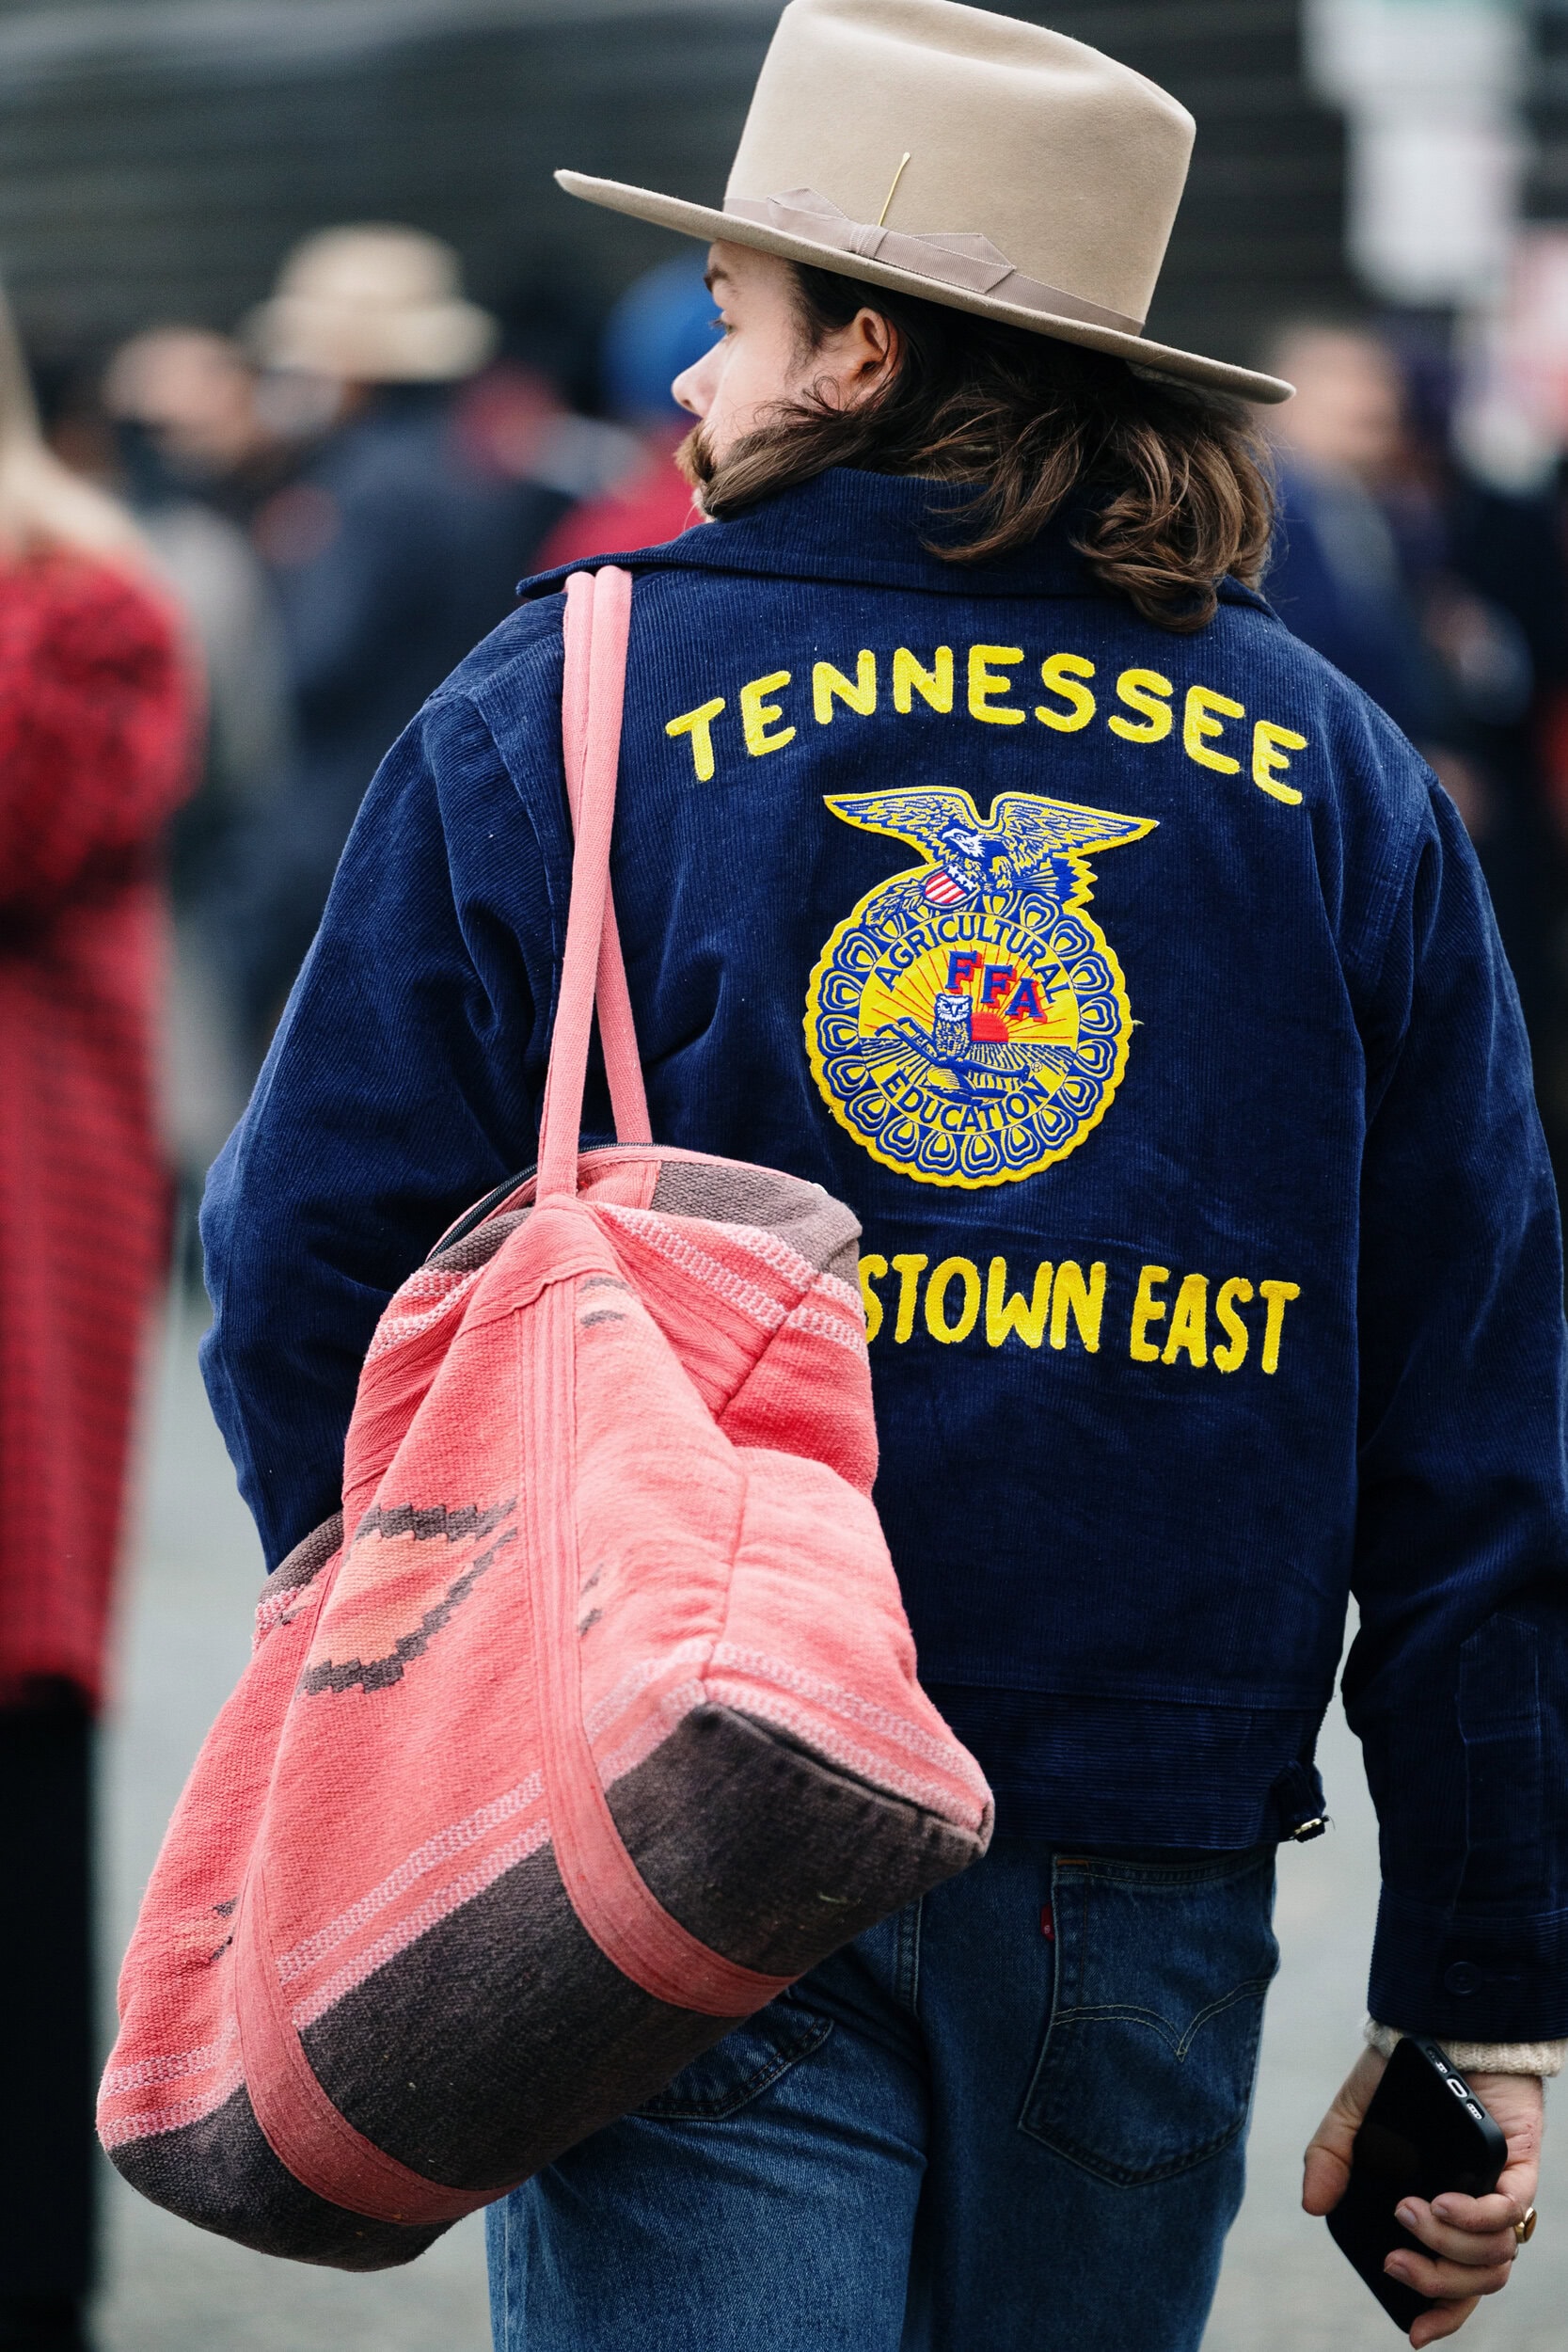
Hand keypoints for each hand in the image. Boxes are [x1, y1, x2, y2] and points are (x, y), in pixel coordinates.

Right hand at [1303, 2047, 1543, 2346]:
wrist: (1435, 2023)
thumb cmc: (1397, 2075)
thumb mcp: (1351, 2116)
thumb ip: (1329, 2158)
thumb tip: (1313, 2207)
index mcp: (1439, 2212)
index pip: (1452, 2283)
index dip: (1439, 2314)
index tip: (1414, 2330)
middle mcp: (1474, 2211)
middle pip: (1474, 2283)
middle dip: (1434, 2283)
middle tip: (1398, 2261)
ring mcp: (1499, 2189)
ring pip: (1496, 2259)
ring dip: (1450, 2249)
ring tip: (1413, 2212)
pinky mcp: (1519, 2165)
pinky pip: (1510, 2213)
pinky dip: (1476, 2218)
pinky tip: (1444, 2201)